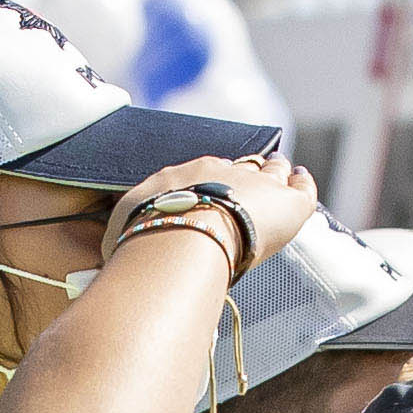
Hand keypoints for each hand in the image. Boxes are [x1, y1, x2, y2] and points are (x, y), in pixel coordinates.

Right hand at [121, 151, 319, 274]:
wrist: (181, 238)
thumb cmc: (146, 239)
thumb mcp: (120, 229)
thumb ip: (120, 232)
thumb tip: (108, 246)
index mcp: (189, 174)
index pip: (207, 174)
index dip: (212, 187)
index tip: (209, 202)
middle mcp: (226, 172)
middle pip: (244, 166)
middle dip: (248, 175)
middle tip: (250, 188)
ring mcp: (260, 185)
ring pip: (274, 169)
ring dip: (277, 174)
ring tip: (281, 177)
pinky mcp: (289, 205)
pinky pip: (303, 186)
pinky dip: (304, 183)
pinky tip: (302, 180)